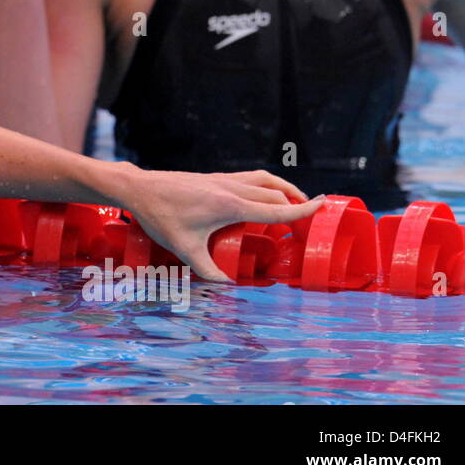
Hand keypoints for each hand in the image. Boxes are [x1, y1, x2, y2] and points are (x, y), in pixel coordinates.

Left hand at [117, 167, 324, 281]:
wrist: (139, 189)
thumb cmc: (161, 218)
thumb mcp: (184, 249)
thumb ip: (208, 271)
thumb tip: (228, 288)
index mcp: (230, 205)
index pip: (276, 207)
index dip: (302, 209)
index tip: (324, 207)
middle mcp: (231, 188)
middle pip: (276, 193)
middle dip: (298, 202)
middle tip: (312, 217)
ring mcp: (223, 179)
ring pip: (265, 179)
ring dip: (284, 188)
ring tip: (295, 201)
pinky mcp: (214, 176)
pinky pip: (250, 176)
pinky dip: (265, 183)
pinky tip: (263, 194)